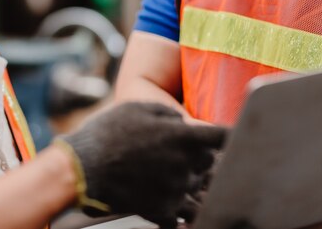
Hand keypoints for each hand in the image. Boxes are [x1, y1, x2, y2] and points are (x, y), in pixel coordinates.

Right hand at [56, 102, 227, 227]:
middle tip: (174, 151)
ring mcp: (175, 191)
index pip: (223, 137)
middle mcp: (184, 165)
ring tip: (163, 172)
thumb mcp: (137, 108)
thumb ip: (167, 113)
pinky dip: (175, 206)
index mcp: (182, 137)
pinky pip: (181, 213)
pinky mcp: (162, 210)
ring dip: (187, 180)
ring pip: (197, 188)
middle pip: (209, 163)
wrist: (82, 168)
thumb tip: (181, 121)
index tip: (240, 135)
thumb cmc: (107, 133)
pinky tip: (161, 196)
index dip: (233, 135)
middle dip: (198, 156)